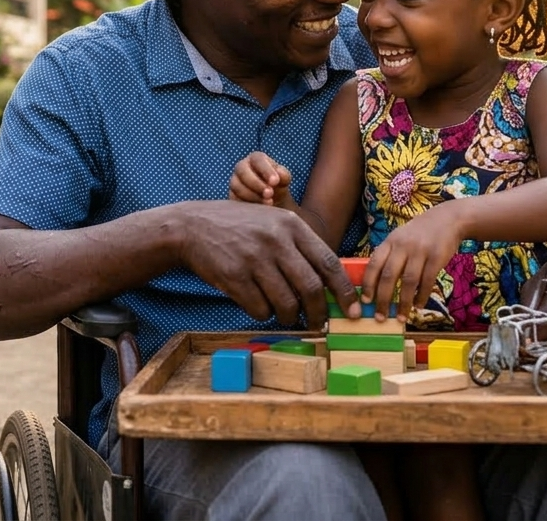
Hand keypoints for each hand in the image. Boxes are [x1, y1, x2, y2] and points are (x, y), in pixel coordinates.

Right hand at [176, 200, 359, 329]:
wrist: (193, 227)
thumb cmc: (240, 228)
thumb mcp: (273, 223)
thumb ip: (300, 247)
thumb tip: (330, 285)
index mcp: (291, 225)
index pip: (328, 263)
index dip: (344, 291)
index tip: (353, 310)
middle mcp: (275, 240)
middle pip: (311, 288)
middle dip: (319, 313)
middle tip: (319, 324)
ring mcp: (254, 258)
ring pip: (286, 304)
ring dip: (289, 317)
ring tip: (285, 314)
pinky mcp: (234, 277)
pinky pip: (260, 309)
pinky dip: (263, 314)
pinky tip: (258, 304)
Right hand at [228, 152, 293, 206]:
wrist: (270, 199)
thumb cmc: (276, 184)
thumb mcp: (283, 178)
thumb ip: (283, 175)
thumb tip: (279, 175)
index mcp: (255, 158)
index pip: (258, 160)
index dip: (266, 170)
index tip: (275, 182)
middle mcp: (242, 167)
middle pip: (243, 172)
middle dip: (257, 184)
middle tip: (270, 194)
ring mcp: (234, 181)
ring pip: (237, 186)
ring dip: (252, 195)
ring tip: (268, 203)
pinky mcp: (232, 195)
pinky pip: (234, 199)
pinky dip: (247, 204)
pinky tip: (258, 208)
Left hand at [365, 205, 463, 317]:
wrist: (448, 219)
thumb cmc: (420, 233)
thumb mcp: (400, 238)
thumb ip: (389, 256)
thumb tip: (375, 283)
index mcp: (390, 242)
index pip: (373, 264)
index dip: (368, 284)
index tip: (365, 301)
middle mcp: (403, 246)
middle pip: (388, 276)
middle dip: (383, 300)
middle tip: (380, 317)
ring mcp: (420, 251)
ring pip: (408, 282)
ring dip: (404, 303)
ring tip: (401, 317)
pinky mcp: (436, 257)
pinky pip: (427, 281)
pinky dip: (422, 296)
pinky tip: (418, 306)